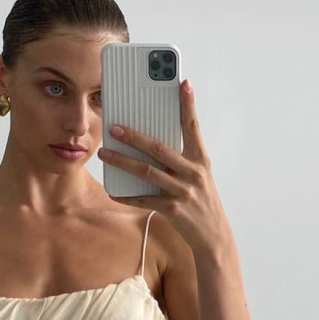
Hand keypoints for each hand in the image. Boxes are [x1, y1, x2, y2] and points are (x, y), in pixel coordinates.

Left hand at [98, 79, 231, 255]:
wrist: (214, 236)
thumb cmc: (202, 201)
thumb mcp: (200, 176)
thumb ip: (182, 158)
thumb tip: (155, 142)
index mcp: (200, 160)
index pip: (193, 127)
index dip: (188, 105)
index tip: (183, 84)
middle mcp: (193, 173)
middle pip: (159, 148)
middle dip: (135, 136)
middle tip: (115, 127)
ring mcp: (182, 191)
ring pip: (146, 172)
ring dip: (122, 162)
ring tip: (105, 153)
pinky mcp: (172, 209)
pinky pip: (143, 199)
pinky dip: (126, 195)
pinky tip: (112, 190)